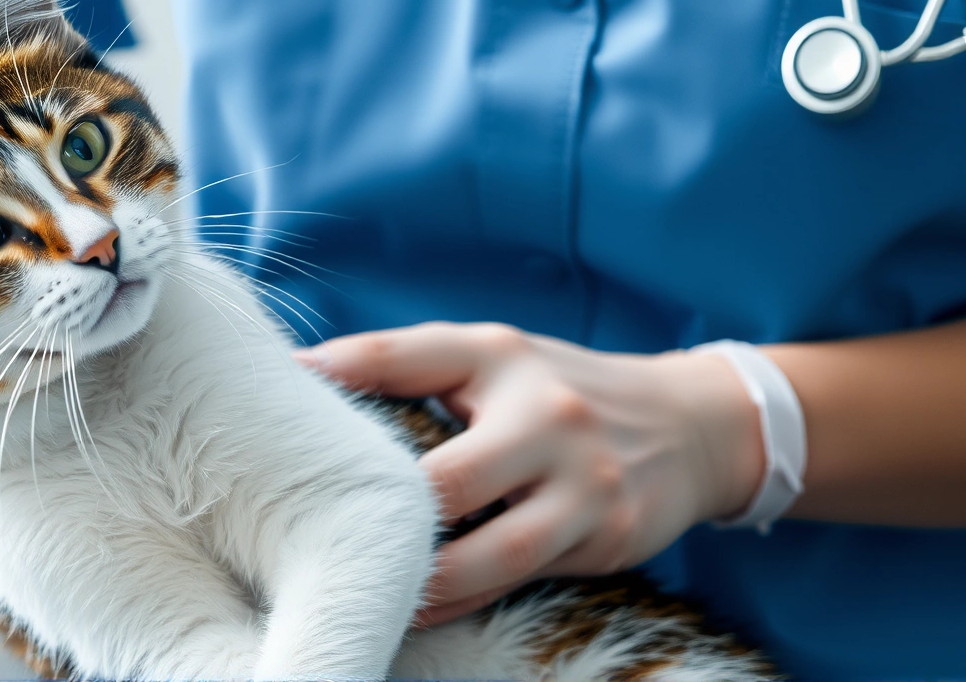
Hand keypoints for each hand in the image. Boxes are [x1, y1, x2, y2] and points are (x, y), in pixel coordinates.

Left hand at [294, 322, 763, 624]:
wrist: (691, 425)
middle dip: (381, 519)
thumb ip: (407, 368)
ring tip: (361, 595)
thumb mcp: (494, 362)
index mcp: (500, 355)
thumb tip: (299, 377)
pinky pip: (516, 580)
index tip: (274, 394)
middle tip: (315, 540)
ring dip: (420, 583)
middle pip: (442, 482)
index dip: (335, 374)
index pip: (402, 356)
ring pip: (486, 552)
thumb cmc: (559, 393)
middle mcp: (544, 412)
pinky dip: (461, 600)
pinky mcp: (605, 534)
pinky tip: (416, 611)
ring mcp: (582, 479)